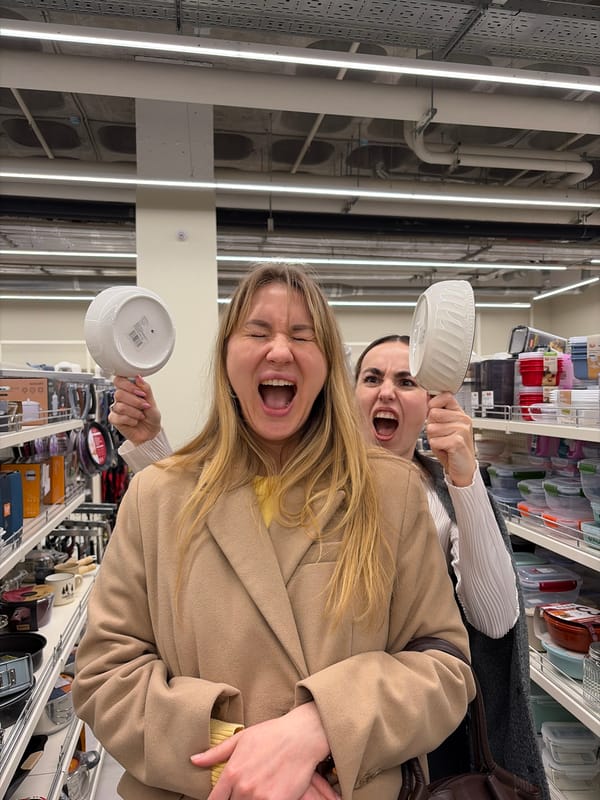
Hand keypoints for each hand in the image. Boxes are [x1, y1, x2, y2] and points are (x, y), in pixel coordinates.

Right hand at [109, 375, 161, 444]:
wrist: (151, 432)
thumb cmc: (151, 417)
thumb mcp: (152, 402)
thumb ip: (146, 389)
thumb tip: (138, 377)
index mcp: (129, 391)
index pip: (119, 380)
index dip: (129, 385)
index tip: (140, 392)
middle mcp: (121, 399)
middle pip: (119, 393)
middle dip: (135, 401)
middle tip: (144, 406)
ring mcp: (116, 409)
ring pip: (120, 406)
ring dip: (135, 412)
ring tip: (141, 416)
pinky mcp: (114, 419)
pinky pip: (118, 417)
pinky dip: (130, 420)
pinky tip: (134, 421)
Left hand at [191, 703, 337, 799]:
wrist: (302, 736)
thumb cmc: (272, 734)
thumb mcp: (241, 739)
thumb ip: (216, 753)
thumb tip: (193, 760)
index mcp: (232, 772)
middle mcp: (244, 788)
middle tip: (241, 792)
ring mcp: (261, 797)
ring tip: (254, 793)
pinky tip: (266, 795)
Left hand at [425, 393, 476, 486]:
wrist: (462, 468)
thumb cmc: (451, 448)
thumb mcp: (443, 427)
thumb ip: (436, 413)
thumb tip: (427, 398)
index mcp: (460, 413)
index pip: (445, 396)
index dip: (434, 403)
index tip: (433, 413)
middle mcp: (463, 419)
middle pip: (433, 413)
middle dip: (432, 427)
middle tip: (441, 436)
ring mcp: (462, 430)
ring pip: (432, 428)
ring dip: (434, 438)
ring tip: (444, 443)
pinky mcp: (458, 442)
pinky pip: (434, 440)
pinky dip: (436, 447)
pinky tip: (446, 449)